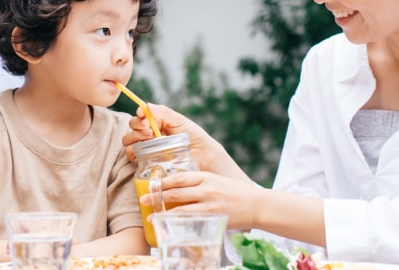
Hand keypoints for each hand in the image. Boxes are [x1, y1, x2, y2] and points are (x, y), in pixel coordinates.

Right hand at [122, 104, 244, 177]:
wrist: (204, 159)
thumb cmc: (196, 138)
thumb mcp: (181, 122)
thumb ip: (164, 113)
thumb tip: (147, 106)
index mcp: (159, 121)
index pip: (142, 114)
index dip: (140, 114)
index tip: (143, 116)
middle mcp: (151, 133)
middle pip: (133, 126)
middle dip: (137, 126)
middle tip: (149, 131)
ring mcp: (147, 147)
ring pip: (129, 140)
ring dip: (133, 138)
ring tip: (148, 139)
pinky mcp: (146, 161)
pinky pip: (132, 155)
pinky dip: (132, 153)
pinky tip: (141, 153)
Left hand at [140, 171, 258, 229]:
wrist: (256, 205)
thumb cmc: (236, 193)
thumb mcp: (218, 181)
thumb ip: (201, 183)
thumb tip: (179, 186)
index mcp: (207, 176)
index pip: (180, 177)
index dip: (164, 181)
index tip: (152, 184)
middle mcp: (206, 188)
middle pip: (176, 191)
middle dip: (156, 195)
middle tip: (142, 199)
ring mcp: (209, 203)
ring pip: (180, 206)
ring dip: (162, 210)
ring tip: (149, 214)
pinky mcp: (213, 216)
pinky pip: (190, 219)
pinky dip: (175, 221)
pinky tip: (166, 223)